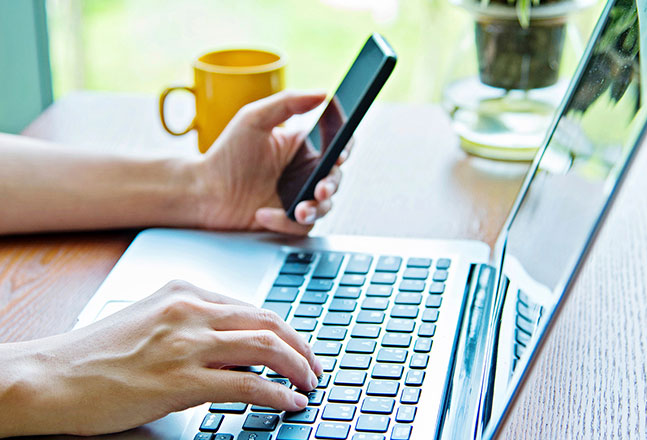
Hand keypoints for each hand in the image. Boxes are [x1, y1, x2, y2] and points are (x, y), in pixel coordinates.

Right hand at [0, 281, 321, 436]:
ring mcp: (187, 343)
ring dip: (297, 366)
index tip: (295, 345)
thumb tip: (238, 348)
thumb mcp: (152, 322)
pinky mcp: (181, 379)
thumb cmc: (96, 354)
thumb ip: (195, 326)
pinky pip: (247, 383)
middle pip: (267, 321)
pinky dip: (276, 392)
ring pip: (266, 347)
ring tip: (309, 382)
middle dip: (300, 345)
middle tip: (313, 364)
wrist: (52, 376)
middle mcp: (191, 310)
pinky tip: (288, 401)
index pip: (250, 307)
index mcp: (184, 292)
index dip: (282, 328)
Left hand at [193, 91, 349, 234]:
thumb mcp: (253, 119)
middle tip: (320, 187)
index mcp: (301, 147)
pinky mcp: (287, 220)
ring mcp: (297, 197)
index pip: (336, 144)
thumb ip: (288, 102)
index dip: (345, 148)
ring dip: (316, 208)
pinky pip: (302, 225)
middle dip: (332, 184)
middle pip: (336, 178)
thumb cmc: (225, 155)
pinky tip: (263, 214)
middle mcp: (303, 172)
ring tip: (299, 209)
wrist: (203, 193)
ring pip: (325, 205)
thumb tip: (323, 94)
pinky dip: (285, 222)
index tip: (340, 153)